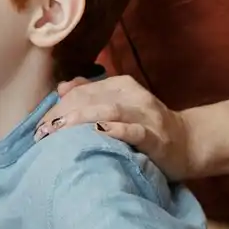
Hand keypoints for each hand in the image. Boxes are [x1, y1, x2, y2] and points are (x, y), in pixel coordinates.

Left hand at [35, 74, 195, 179]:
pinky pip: (134, 131)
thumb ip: (92, 96)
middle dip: (64, 114)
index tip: (39, 127)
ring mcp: (146, 115)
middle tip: (43, 133)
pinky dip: (116, 131)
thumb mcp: (119, 106)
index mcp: (122, 85)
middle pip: (92, 98)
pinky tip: (99, 133)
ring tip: (60, 130)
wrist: (188, 143)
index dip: (58, 107)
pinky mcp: (156, 137)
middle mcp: (133, 96)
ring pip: (110, 110)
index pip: (83, 90)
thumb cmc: (146, 127)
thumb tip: (61, 89)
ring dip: (82, 118)